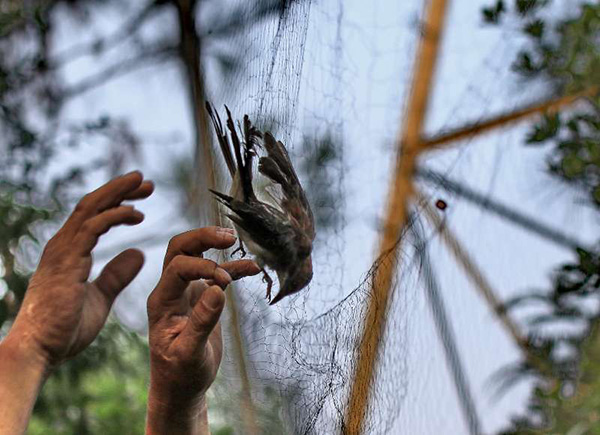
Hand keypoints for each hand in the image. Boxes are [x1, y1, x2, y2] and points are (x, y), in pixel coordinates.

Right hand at [5, 171, 153, 368]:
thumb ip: (116, 275)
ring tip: (145, 185)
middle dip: (120, 190)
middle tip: (146, 181)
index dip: (117, 201)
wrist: (39, 352)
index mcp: (70, 252)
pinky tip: (136, 214)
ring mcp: (63, 252)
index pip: (94, 215)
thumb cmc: (64, 330)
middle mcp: (64, 246)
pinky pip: (92, 229)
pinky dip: (115, 216)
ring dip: (119, 194)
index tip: (142, 196)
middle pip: (93, 205)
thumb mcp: (100, 297)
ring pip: (91, 209)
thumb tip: (138, 254)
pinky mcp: (67, 262)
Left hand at [146, 227, 259, 433]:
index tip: (225, 282)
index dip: (202, 268)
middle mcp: (171, 291)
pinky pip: (217, 274)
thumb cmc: (180, 374)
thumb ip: (202, 322)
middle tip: (228, 236)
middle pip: (180, 250)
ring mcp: (186, 292)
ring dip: (215, 244)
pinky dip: (234, 268)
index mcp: (161, 302)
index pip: (177, 268)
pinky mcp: (202, 297)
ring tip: (236, 240)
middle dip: (202, 238)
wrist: (181, 387)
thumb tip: (218, 290)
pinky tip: (253, 267)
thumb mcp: (190, 354)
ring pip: (196, 255)